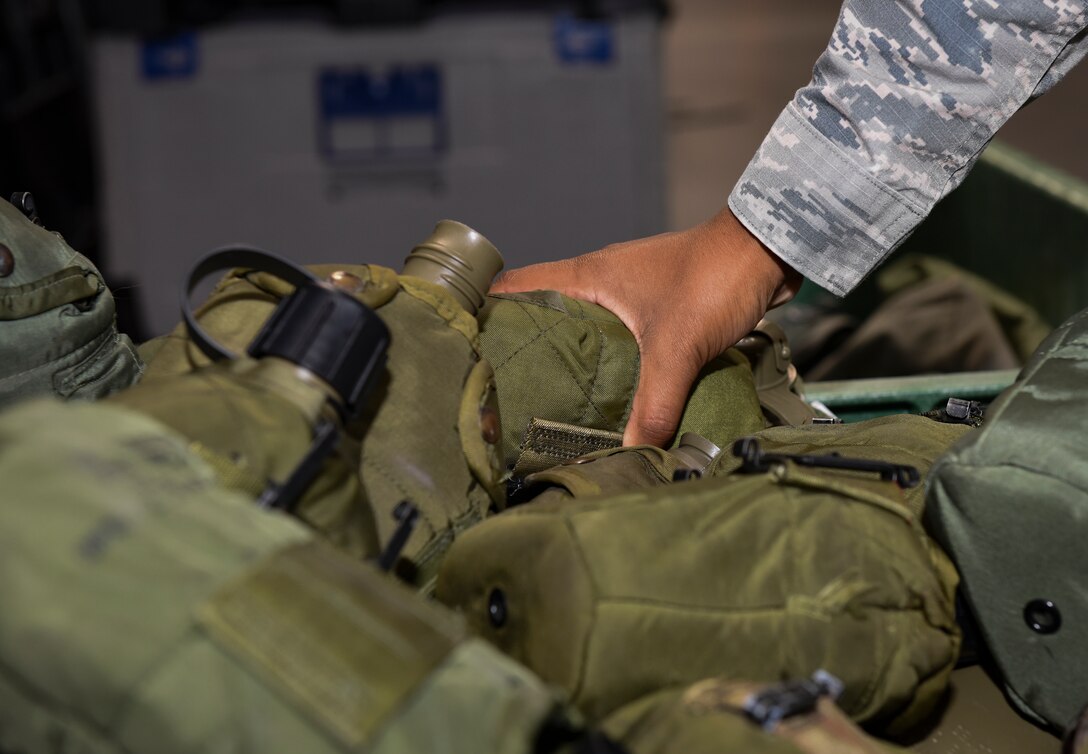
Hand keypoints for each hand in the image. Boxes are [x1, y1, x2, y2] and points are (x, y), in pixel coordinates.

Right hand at [490, 208, 801, 446]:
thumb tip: (632, 456)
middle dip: (526, 349)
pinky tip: (611, 396)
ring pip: (582, 328)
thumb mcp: (678, 348)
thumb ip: (654, 404)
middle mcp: (600, 282)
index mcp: (587, 278)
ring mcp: (628, 293)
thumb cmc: (714, 279)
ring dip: (570, 359)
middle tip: (509, 393)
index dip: (488, 312)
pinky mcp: (656, 307)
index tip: (470, 349)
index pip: (517, 286)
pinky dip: (607, 362)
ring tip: (553, 403)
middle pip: (544, 313)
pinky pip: (617, 337)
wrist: (770, 249)